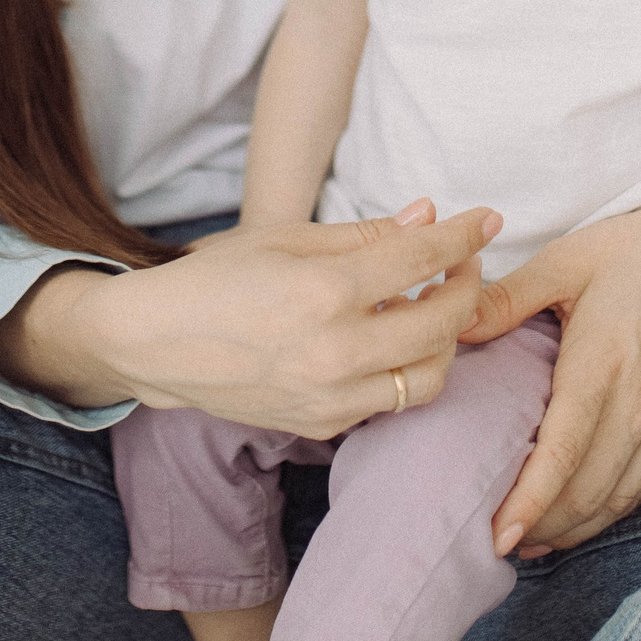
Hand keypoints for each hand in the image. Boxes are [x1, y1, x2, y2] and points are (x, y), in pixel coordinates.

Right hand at [70, 200, 500, 439]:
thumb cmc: (215, 279)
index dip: (464, 235)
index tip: (486, 219)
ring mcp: (330, 396)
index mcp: (324, 290)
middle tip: (462, 264)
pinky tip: (388, 338)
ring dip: (444, 338)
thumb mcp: (286, 237)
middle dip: (467, 286)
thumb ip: (365, 234)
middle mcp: (334, 350)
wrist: (154, 343)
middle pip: (443, 322)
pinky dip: (402, 368)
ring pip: (429, 376)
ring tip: (430, 305)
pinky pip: (388, 401)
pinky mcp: (321, 425)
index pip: (422, 258)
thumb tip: (427, 216)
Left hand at [458, 139, 640, 556]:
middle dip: (541, 526)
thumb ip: (506, 300)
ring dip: (574, 528)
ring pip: (618, 498)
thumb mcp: (563, 261)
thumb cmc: (638, 247)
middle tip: (494, 542)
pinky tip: (582, 518)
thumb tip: (451, 325)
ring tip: (530, 541)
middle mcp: (639, 404)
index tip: (498, 533)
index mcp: (601, 365)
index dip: (530, 502)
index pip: (564, 455)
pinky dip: (611, 512)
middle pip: (588, 491)